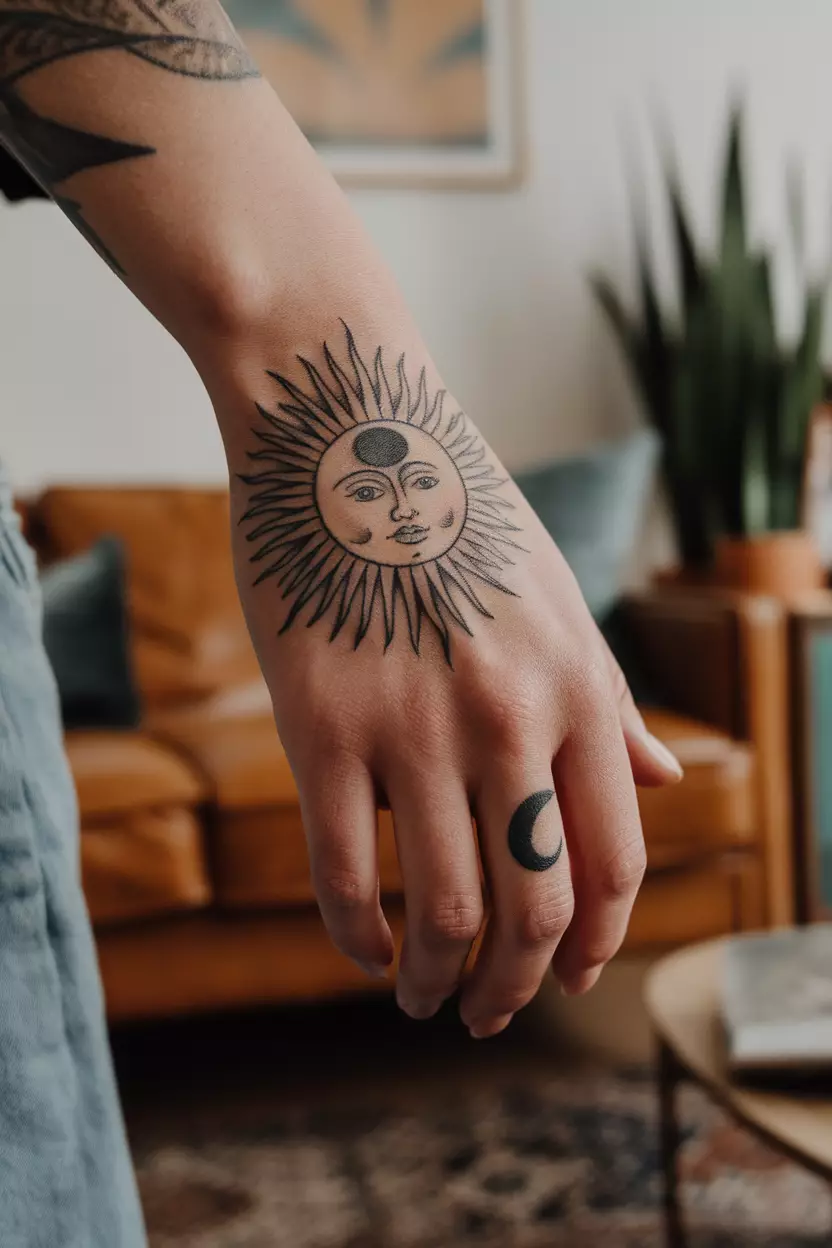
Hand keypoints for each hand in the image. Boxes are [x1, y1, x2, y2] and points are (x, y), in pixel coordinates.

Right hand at [223, 326, 681, 1039]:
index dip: (595, 941)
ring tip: (428, 997)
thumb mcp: (560, 599)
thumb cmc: (458, 516)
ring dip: (440, 982)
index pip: (612, 859)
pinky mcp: (320, 727)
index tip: (570, 977)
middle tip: (492, 1014)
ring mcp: (412, 727)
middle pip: (535, 907)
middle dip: (519, 987)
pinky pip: (345, 875)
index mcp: (577, 687)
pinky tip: (367, 955)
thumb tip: (668, 782)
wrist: (347, 433)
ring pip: (445, 910)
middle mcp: (509, 718)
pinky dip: (359, 940)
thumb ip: (612, 701)